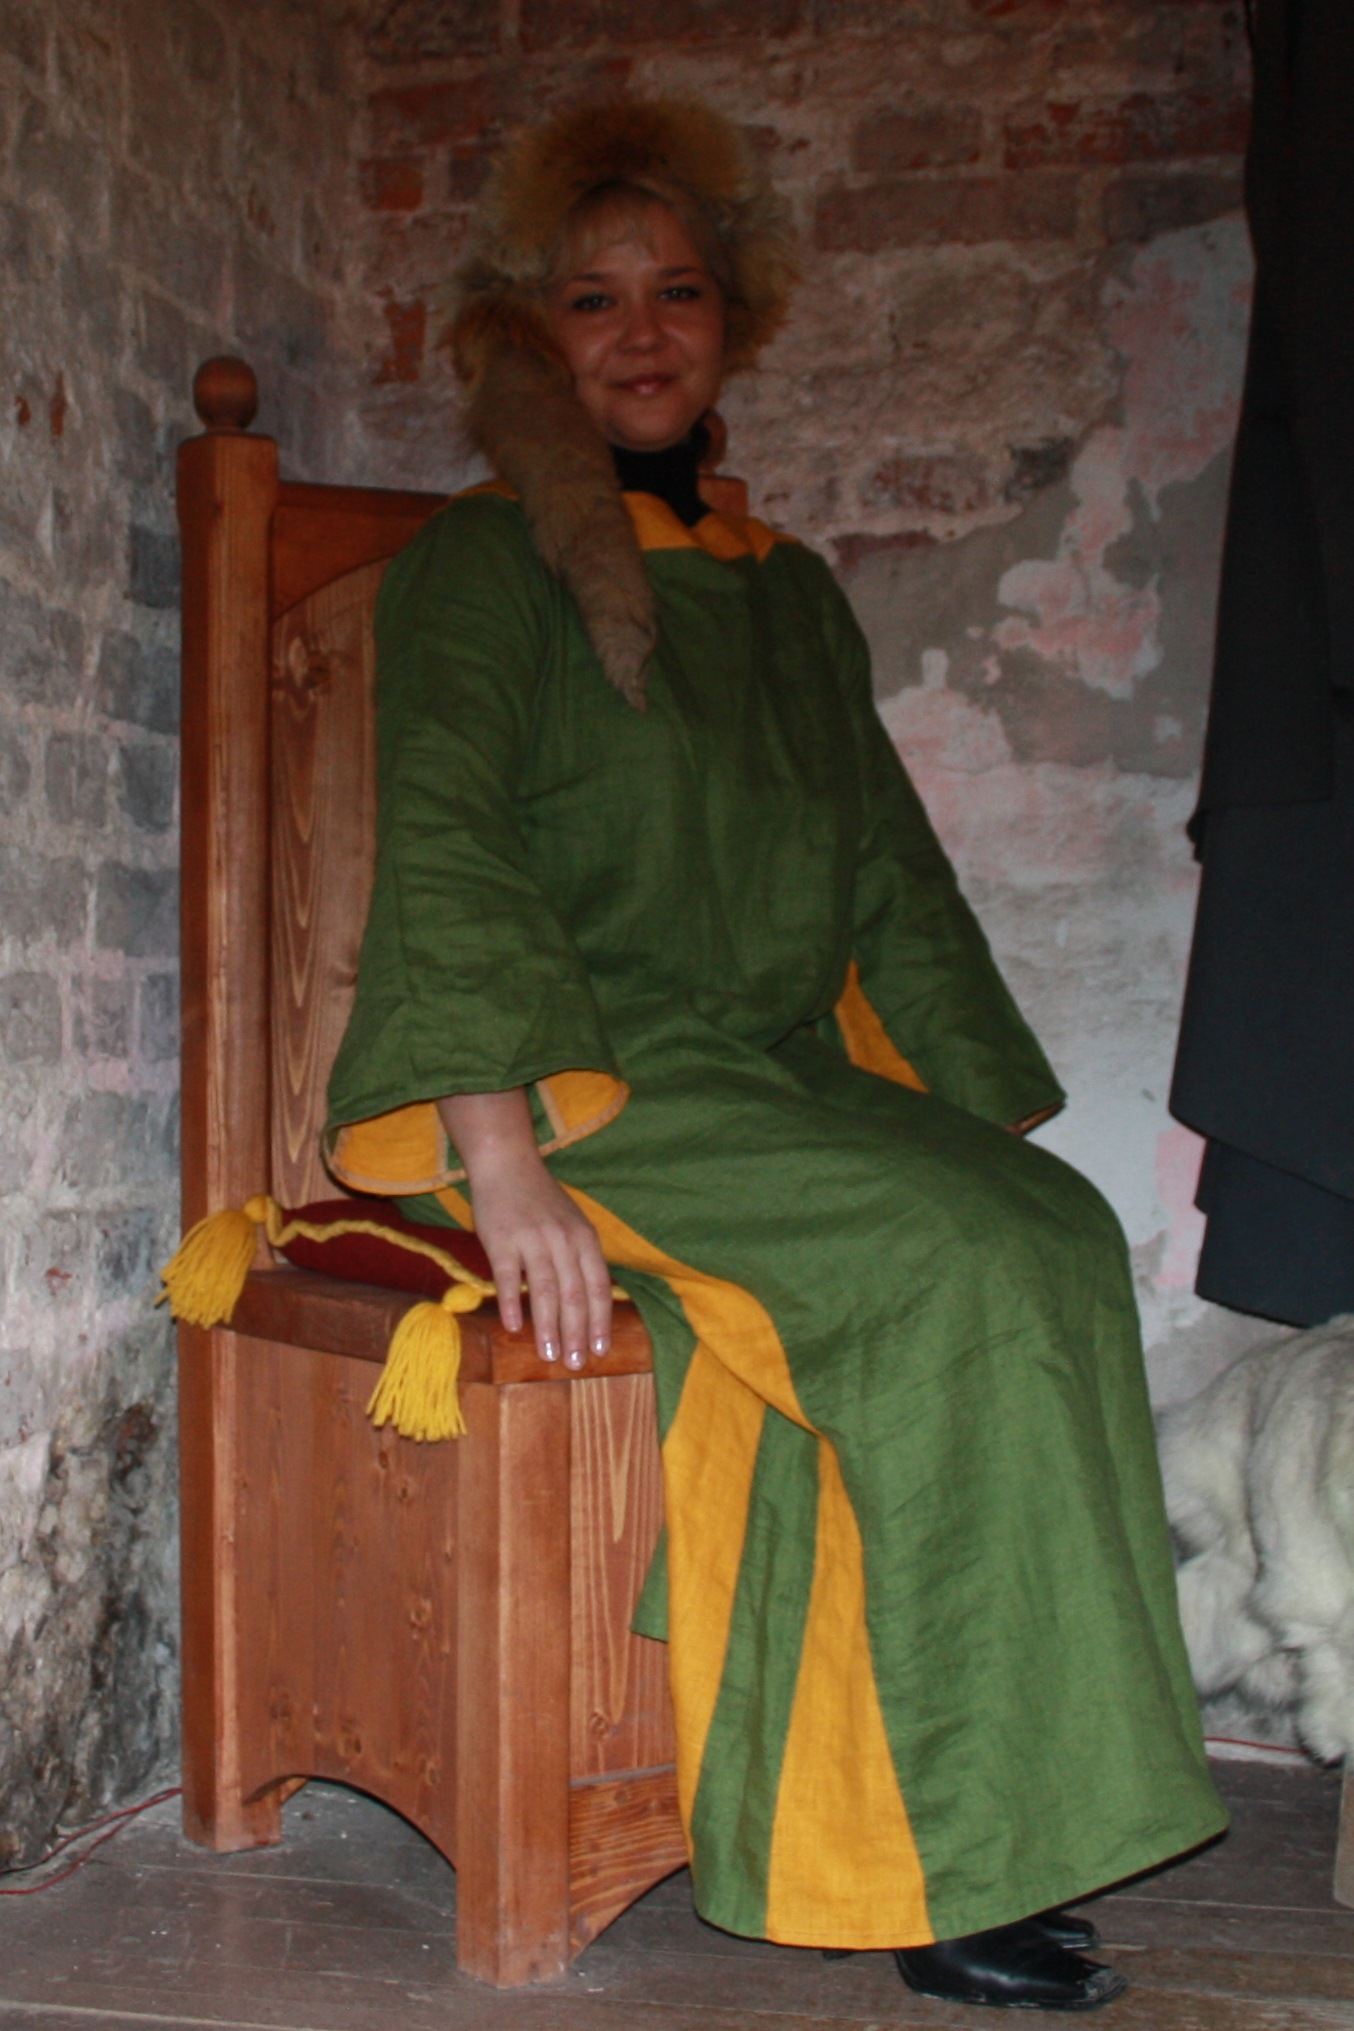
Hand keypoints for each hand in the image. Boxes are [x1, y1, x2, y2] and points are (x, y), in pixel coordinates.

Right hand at [437, 1089, 611, 1367]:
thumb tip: (590, 1304)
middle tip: (575, 1364)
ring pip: (544, 1291)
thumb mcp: (572, 1223)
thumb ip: (581, 1259)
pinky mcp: (501, 1240)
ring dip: (548, 1327)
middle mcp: (563, 1240)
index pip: (598, 1286)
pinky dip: (512, 1303)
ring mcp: (532, 1240)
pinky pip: (508, 1278)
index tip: (602, 1350)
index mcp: (584, 1238)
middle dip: (576, 1334)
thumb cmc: (540, 1199)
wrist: (506, 1164)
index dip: (601, 1321)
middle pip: (574, 1295)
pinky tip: (513, 1327)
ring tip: (549, 1356)